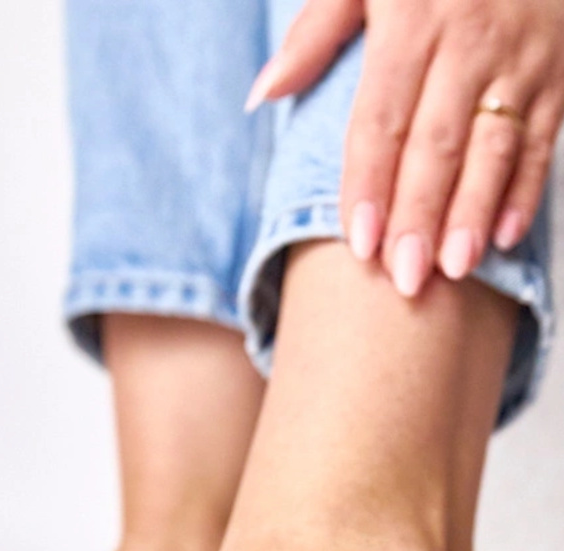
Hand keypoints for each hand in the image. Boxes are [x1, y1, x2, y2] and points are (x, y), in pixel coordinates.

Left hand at [246, 0, 563, 296]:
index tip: (360, 244)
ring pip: (494, 146)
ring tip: (453, 269)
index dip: (370, 184)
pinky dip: (526, 190)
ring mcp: (519, 56)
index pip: (383, 118)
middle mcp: (468, 39)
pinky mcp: (557, 71)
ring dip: (473, 213)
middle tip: (405, 278)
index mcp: (412, 18)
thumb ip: (314, 31)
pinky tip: (504, 237)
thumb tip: (262, 94)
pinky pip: (542, 137)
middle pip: (437, 144)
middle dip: (420, 215)